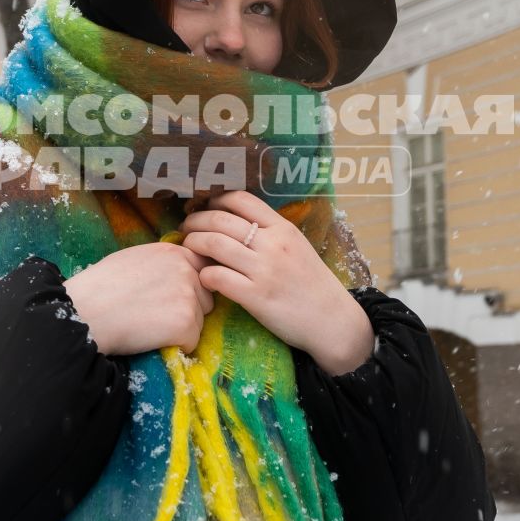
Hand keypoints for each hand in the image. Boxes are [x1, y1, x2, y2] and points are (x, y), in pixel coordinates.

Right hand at [64, 242, 214, 355]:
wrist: (86, 312)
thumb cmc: (101, 286)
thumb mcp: (135, 258)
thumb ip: (164, 262)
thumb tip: (182, 271)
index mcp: (174, 252)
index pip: (203, 269)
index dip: (189, 287)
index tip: (169, 297)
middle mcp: (186, 270)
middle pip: (205, 297)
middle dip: (188, 308)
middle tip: (155, 313)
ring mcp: (188, 296)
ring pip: (199, 320)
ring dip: (181, 328)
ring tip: (149, 325)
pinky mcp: (186, 324)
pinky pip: (191, 342)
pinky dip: (175, 346)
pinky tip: (150, 338)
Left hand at [180, 191, 373, 374]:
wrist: (332, 321)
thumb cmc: (312, 284)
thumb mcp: (297, 247)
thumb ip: (270, 233)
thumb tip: (236, 222)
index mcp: (283, 228)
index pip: (241, 200)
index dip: (215, 200)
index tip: (203, 207)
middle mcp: (273, 244)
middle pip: (221, 219)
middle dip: (196, 220)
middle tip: (186, 227)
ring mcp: (264, 270)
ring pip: (214, 243)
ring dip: (193, 243)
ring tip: (188, 248)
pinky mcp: (256, 296)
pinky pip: (218, 277)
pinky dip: (204, 274)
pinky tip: (204, 278)